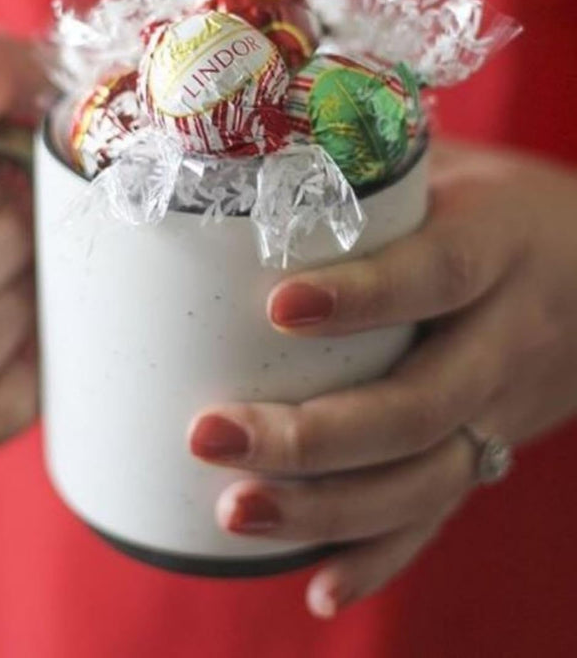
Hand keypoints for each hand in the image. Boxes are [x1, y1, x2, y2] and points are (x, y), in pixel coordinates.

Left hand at [188, 141, 576, 618]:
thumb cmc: (509, 208)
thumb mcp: (460, 169)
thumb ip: (375, 162)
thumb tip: (260, 132)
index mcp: (500, 247)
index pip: (437, 276)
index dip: (364, 295)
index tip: (278, 307)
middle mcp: (507, 337)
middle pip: (419, 404)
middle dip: (313, 434)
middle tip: (210, 434)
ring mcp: (503, 407)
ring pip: (423, 476)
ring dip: (327, 507)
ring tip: (234, 511)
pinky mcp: (491, 449)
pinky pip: (440, 513)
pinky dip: (380, 556)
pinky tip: (316, 587)